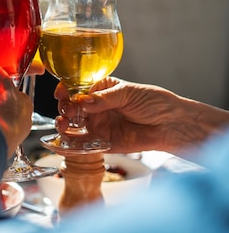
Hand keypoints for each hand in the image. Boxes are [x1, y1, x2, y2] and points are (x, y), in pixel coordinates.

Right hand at [53, 77, 212, 153]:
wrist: (171, 125)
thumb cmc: (154, 103)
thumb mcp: (128, 93)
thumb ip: (104, 98)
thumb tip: (82, 100)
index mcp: (100, 90)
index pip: (76, 88)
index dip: (66, 90)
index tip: (62, 92)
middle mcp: (95, 108)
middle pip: (71, 107)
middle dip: (65, 107)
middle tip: (68, 110)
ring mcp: (98, 125)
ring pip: (73, 126)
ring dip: (64, 125)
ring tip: (64, 124)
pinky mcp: (101, 143)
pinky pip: (83, 144)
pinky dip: (71, 144)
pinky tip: (66, 142)